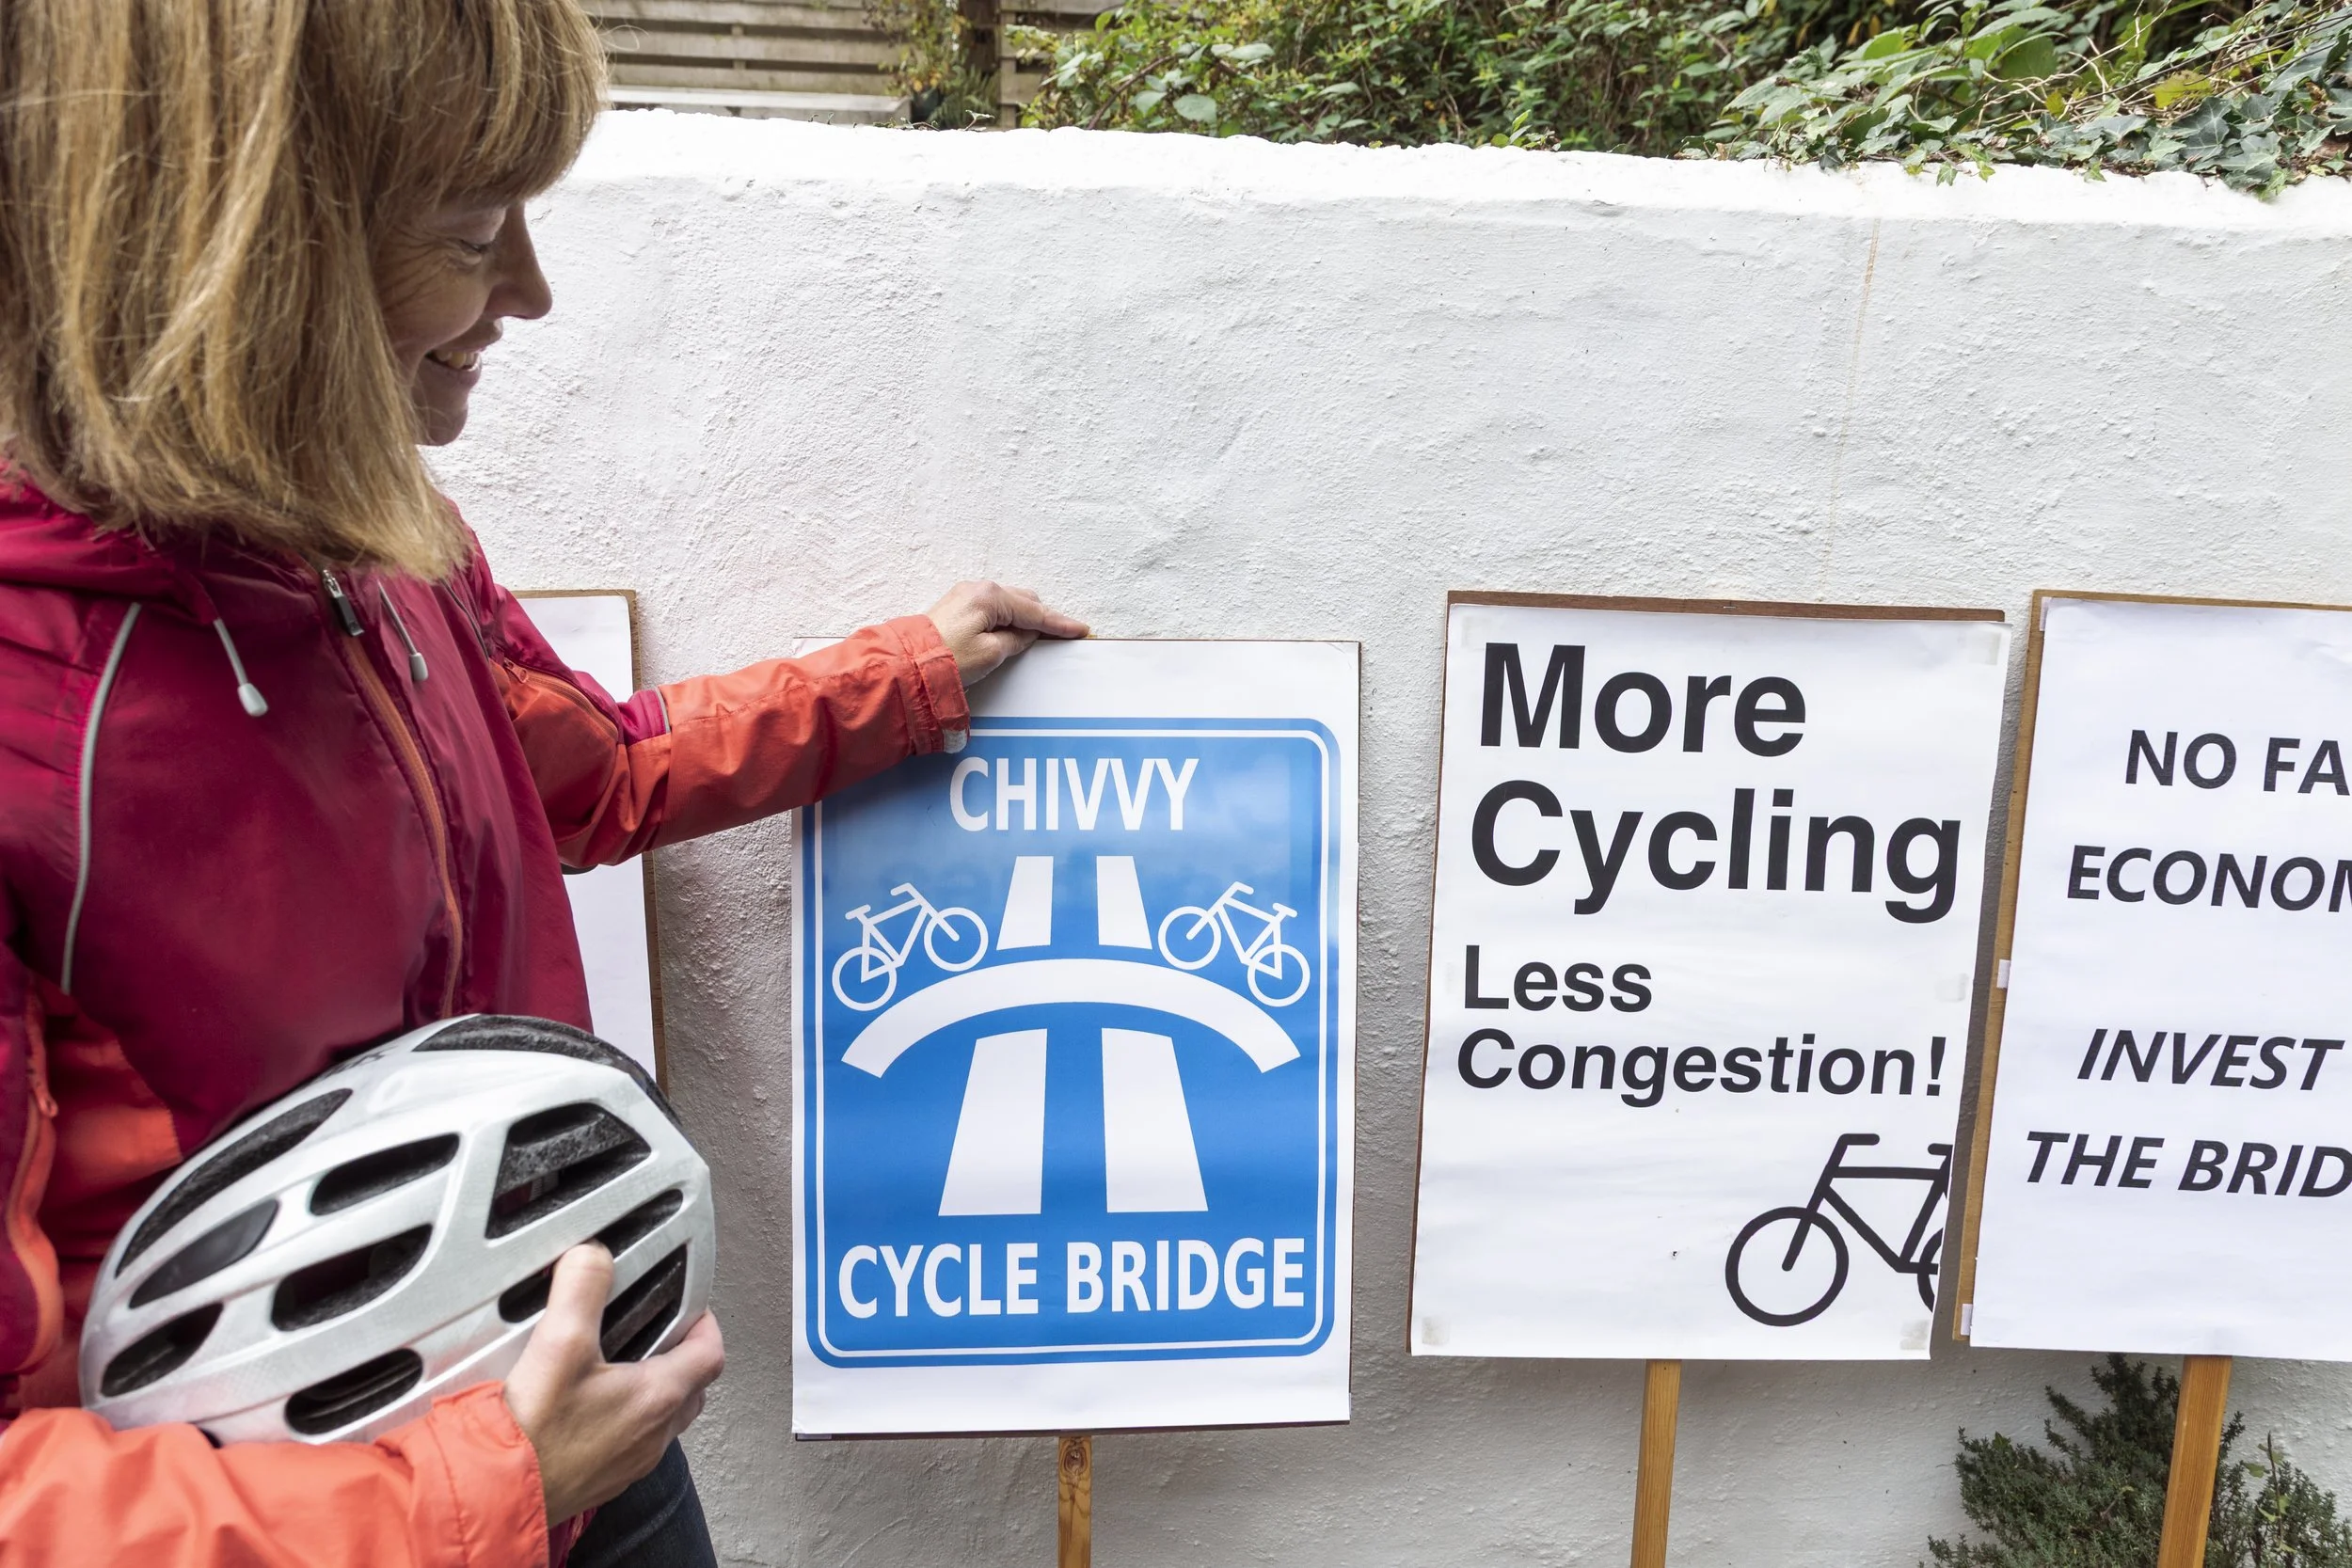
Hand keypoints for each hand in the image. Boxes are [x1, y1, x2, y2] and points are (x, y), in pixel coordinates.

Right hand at [502, 1245, 724, 1523]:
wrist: (494, 1497)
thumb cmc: (532, 1436)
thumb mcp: (559, 1343)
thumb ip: (582, 1287)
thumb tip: (593, 1254)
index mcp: (657, 1397)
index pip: (711, 1352)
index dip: (705, 1322)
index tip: (692, 1306)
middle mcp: (652, 1435)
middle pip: (692, 1387)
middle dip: (684, 1355)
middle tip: (661, 1332)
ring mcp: (629, 1461)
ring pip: (663, 1418)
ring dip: (655, 1389)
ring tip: (623, 1365)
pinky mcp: (602, 1478)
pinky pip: (630, 1442)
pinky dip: (624, 1419)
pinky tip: (588, 1408)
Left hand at [926, 581, 1088, 685]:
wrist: (908, 663)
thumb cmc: (948, 658)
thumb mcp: (992, 653)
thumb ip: (1017, 639)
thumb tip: (1027, 633)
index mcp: (991, 597)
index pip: (1035, 612)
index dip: (1059, 623)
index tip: (1080, 629)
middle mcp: (979, 589)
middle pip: (1024, 601)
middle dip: (1043, 617)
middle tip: (1060, 635)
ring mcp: (967, 595)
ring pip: (1008, 603)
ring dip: (1024, 618)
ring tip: (1036, 637)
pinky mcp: (957, 606)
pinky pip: (993, 608)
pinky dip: (1007, 618)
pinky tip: (1012, 631)